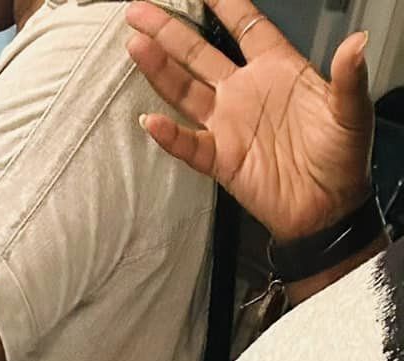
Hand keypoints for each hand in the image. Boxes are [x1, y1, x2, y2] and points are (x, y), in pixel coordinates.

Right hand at [125, 0, 371, 241]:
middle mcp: (246, 92)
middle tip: (141, 10)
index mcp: (277, 69)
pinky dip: (170, 135)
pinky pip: (189, 145)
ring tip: (137, 46)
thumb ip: (348, 76)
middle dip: (171, 31)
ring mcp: (230, 125)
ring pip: (186, 91)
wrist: (328, 207)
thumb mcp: (352, 111)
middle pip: (200, 53)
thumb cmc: (342, 156)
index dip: (225, 4)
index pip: (246, 26)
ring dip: (161, 70)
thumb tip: (356, 44)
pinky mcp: (222, 160)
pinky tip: (150, 122)